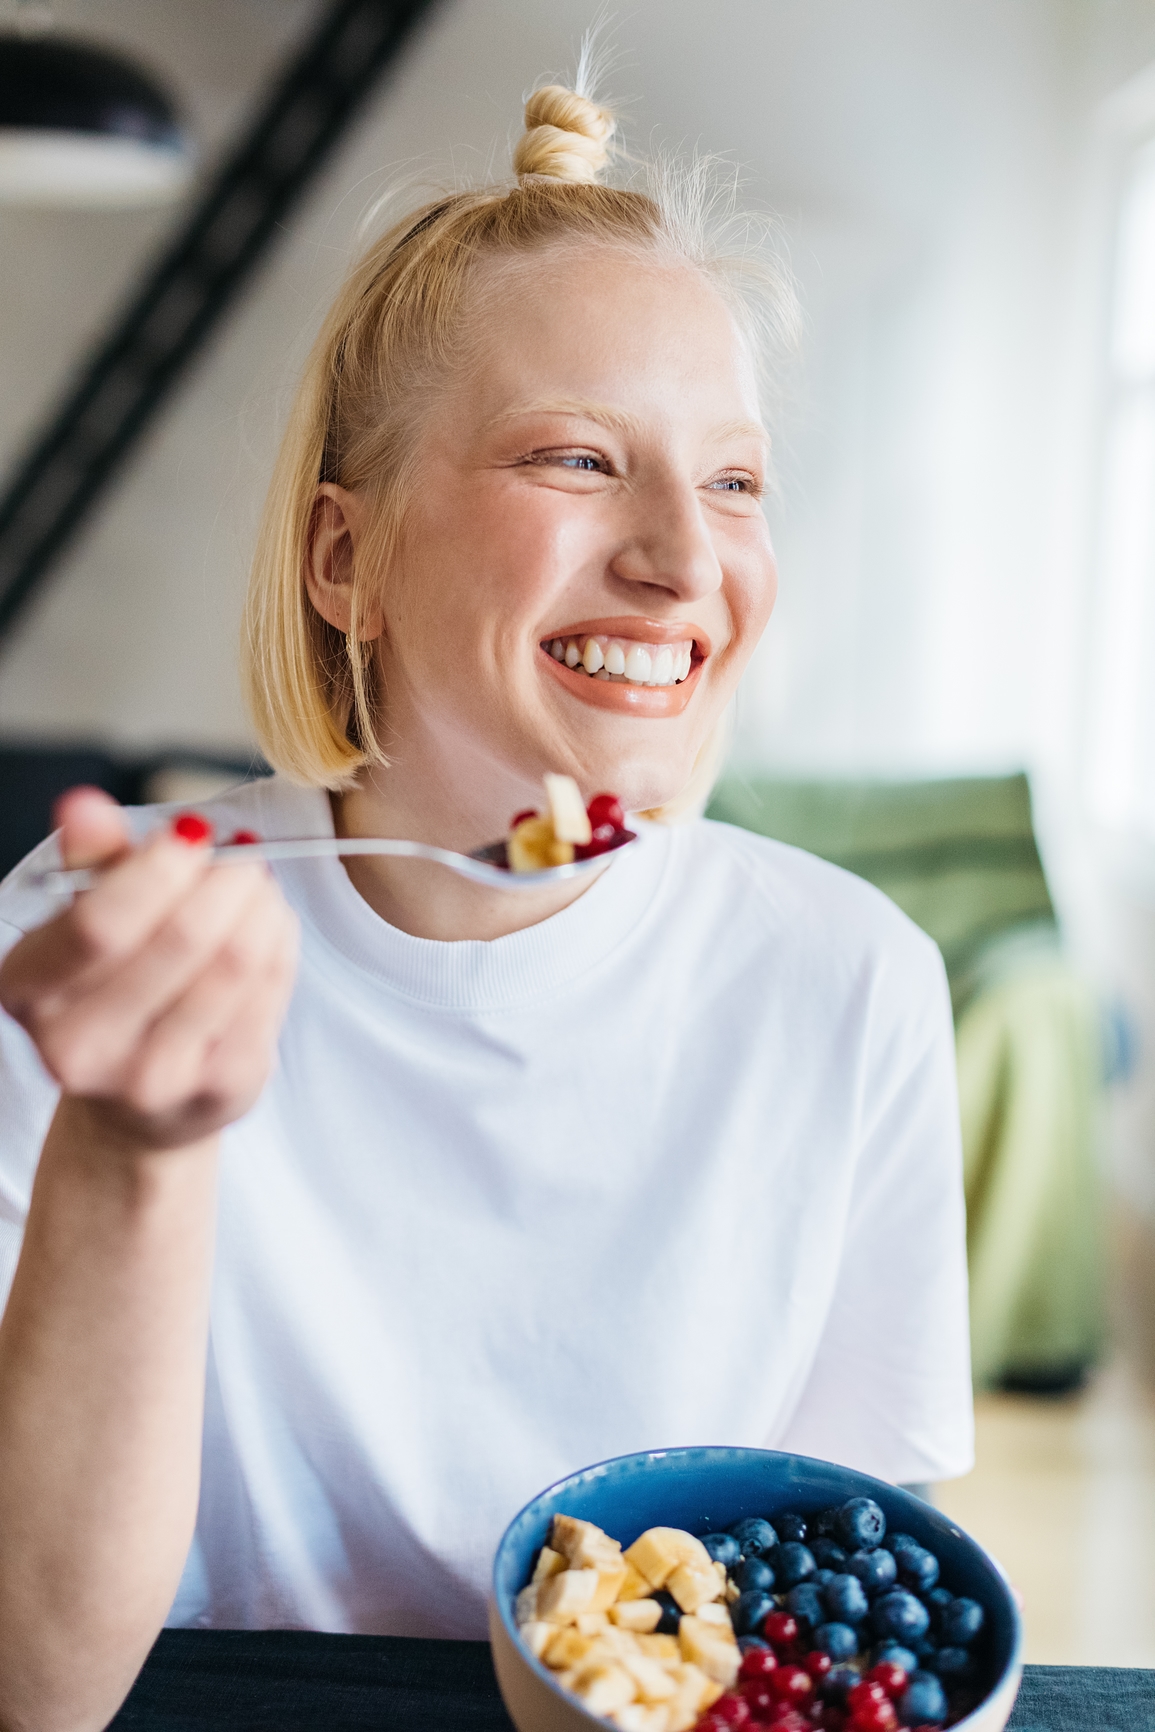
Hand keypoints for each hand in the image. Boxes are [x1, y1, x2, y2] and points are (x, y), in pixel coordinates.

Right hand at [0, 788, 297, 1153]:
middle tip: (243, 854)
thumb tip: (85, 804)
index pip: (101, 924)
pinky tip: (270, 927)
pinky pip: (271, 992)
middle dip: (227, 877)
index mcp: (30, 990)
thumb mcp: (86, 916)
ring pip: (236, 963)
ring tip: (258, 885)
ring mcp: (152, 1078)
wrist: (136, 1099)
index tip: (193, 833)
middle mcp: (80, 1048)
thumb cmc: (112, 985)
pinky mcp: (219, 1089)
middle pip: (183, 938)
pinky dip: (280, 942)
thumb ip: (91, 858)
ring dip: (261, 905)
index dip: (159, 869)